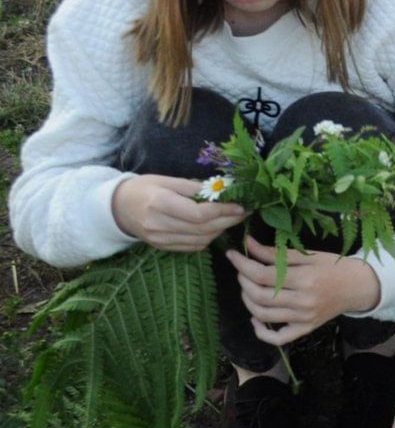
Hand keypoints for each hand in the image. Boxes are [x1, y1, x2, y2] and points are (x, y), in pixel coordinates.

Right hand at [111, 173, 245, 250]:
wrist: (118, 207)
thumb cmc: (144, 188)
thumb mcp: (167, 180)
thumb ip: (194, 187)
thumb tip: (223, 191)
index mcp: (159, 203)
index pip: (198, 214)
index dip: (223, 211)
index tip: (240, 205)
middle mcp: (158, 225)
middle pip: (202, 229)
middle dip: (227, 221)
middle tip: (243, 212)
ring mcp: (159, 239)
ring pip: (200, 240)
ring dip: (220, 230)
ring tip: (232, 218)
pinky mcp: (162, 247)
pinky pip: (192, 246)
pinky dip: (208, 238)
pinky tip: (215, 227)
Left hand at [226, 238, 381, 344]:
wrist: (359, 286)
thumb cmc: (334, 267)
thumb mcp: (308, 255)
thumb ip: (276, 253)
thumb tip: (248, 244)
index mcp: (305, 279)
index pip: (263, 275)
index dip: (242, 264)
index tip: (232, 254)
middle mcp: (304, 301)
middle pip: (259, 295)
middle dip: (243, 281)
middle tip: (242, 269)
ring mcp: (304, 318)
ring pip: (263, 315)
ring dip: (247, 300)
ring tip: (248, 287)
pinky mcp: (306, 328)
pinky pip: (278, 338)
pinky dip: (261, 332)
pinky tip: (255, 318)